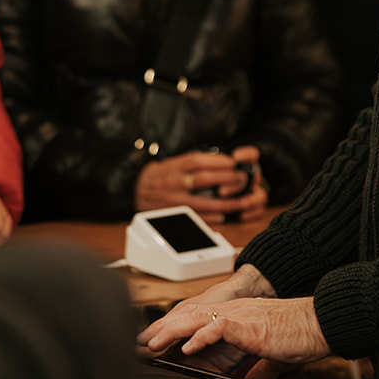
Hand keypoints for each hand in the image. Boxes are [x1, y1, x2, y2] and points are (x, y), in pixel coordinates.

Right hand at [135, 147, 267, 222]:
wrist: (136, 189)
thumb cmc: (162, 174)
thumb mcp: (175, 162)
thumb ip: (195, 163)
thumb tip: (224, 163)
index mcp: (175, 166)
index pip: (198, 161)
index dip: (218, 161)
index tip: (234, 162)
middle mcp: (174, 182)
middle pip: (203, 179)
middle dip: (226, 180)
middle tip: (242, 180)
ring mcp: (173, 200)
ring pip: (202, 202)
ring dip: (224, 203)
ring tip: (239, 202)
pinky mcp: (172, 215)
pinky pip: (194, 217)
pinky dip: (210, 217)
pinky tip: (222, 215)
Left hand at [139, 265, 327, 365]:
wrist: (319, 324)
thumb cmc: (299, 336)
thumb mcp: (269, 352)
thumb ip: (256, 363)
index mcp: (236, 318)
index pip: (197, 322)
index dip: (173, 331)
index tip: (153, 344)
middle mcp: (233, 313)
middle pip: (190, 317)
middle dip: (162, 331)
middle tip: (140, 343)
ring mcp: (240, 317)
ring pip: (197, 320)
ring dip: (172, 333)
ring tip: (152, 344)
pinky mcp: (249, 325)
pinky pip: (219, 329)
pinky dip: (201, 338)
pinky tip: (188, 348)